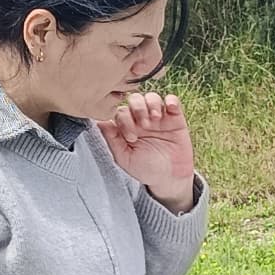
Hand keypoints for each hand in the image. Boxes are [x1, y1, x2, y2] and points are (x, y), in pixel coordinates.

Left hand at [105, 92, 196, 210]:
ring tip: (155, 119)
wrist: (170, 178)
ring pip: (152, 97)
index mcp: (127, 127)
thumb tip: (98, 121)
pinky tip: (169, 109)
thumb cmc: (146, 169)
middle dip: (137, 109)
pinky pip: (172, 101)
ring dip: (152, 104)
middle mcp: (141, 119)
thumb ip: (112, 140)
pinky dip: (171, 100)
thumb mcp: (125, 158)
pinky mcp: (175, 118)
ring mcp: (159, 118)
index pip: (120, 111)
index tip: (131, 137)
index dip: (124, 120)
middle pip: (134, 99)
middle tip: (144, 126)